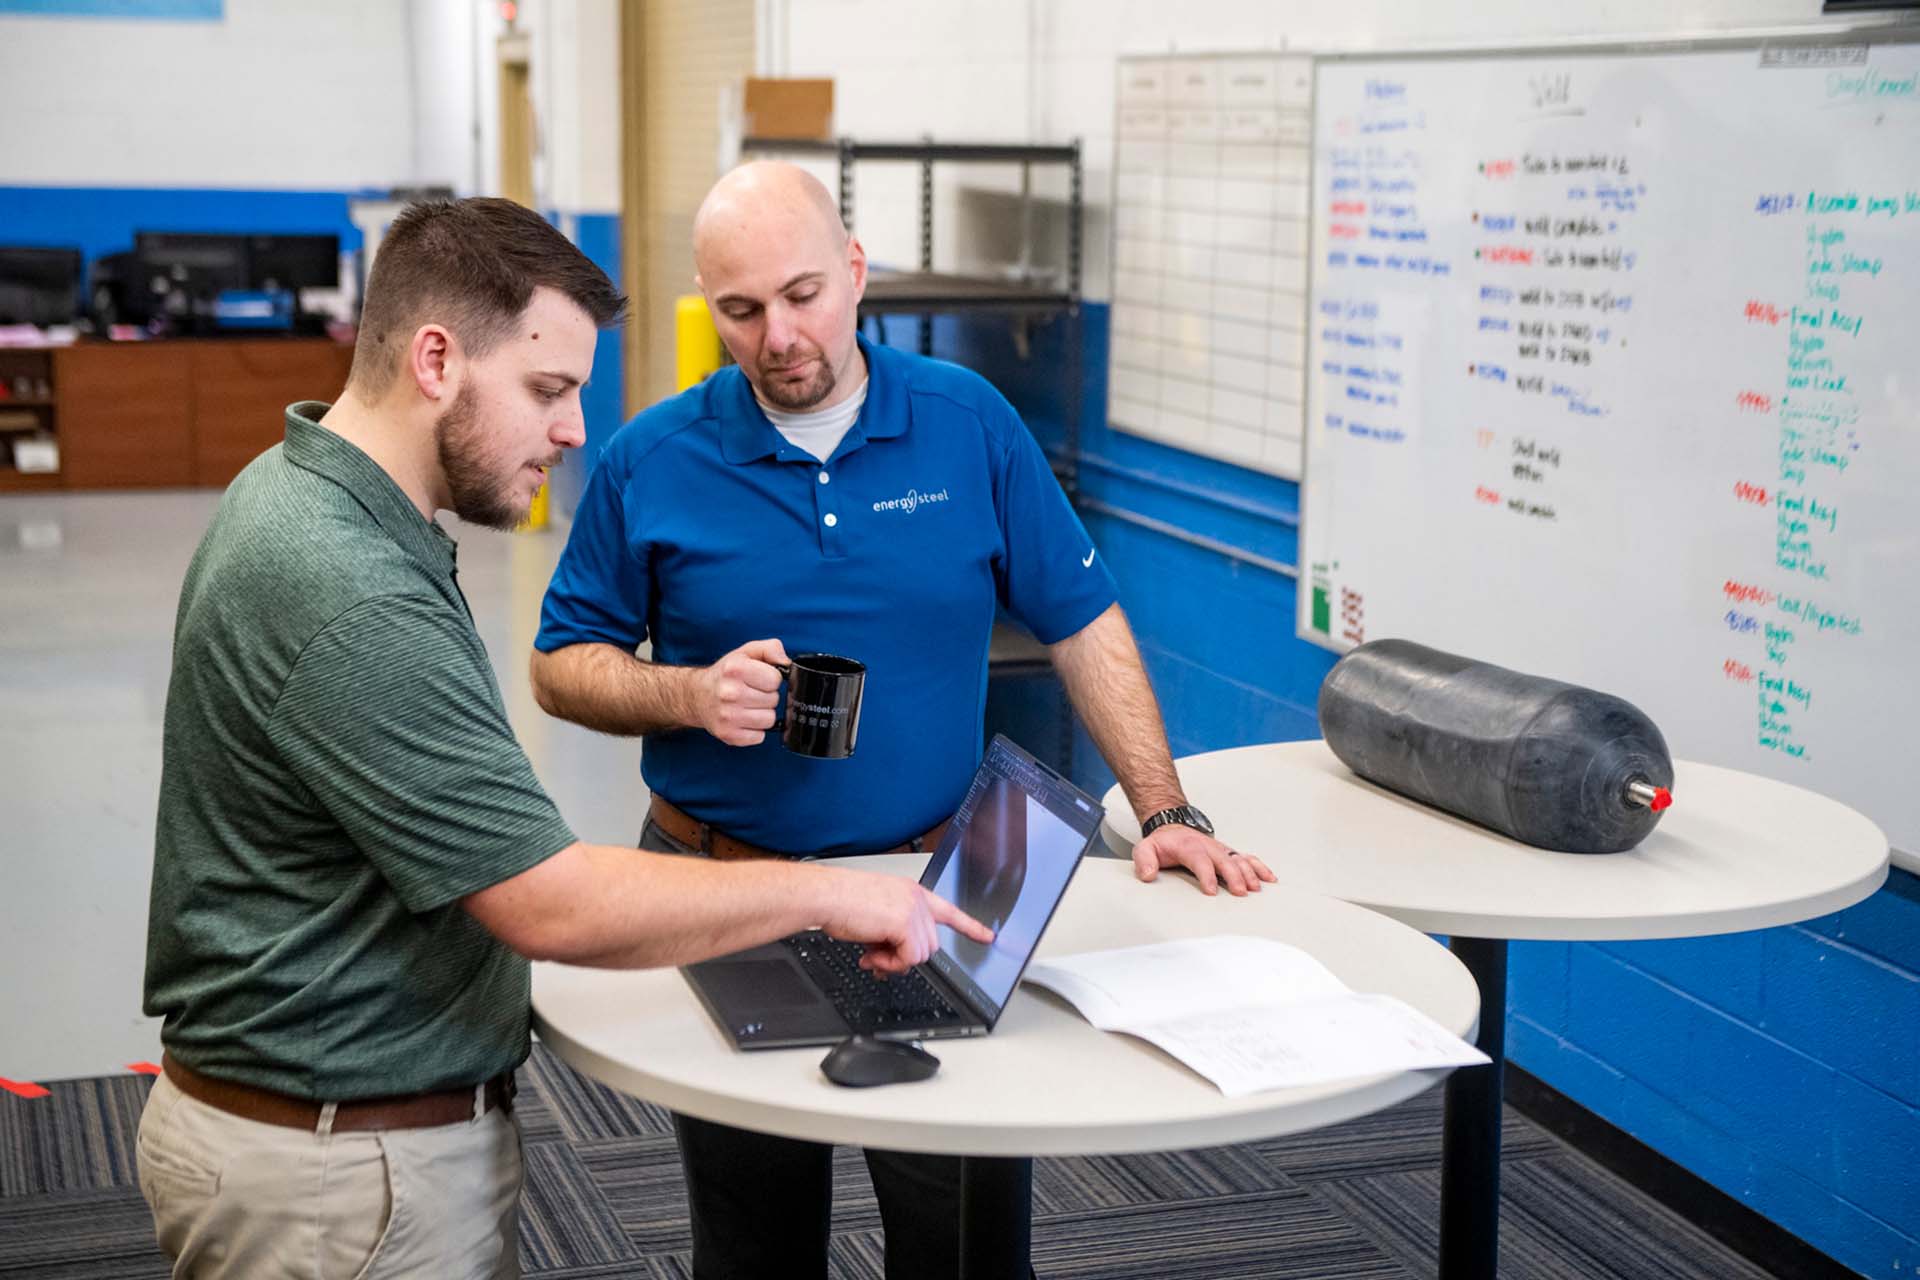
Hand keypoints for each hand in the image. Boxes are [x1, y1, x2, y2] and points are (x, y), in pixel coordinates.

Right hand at [695, 638, 788, 745]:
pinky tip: (743, 719)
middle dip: (767, 696)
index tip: (760, 678)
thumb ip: (771, 649)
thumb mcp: (746, 652)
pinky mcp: (728, 735)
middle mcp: (729, 693)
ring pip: (769, 720)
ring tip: (748, 705)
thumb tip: (787, 663)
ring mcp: (728, 716)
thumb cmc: (725, 674)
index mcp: (735, 669)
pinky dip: (755, 730)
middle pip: (773, 700)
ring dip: (763, 713)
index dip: (771, 678)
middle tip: (751, 692)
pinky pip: (759, 737)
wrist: (697, 696)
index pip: (775, 679)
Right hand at [817, 868, 994, 975]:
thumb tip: (892, 961)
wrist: (825, 897)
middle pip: (930, 944)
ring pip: (921, 954)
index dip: (969, 926)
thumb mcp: (874, 917)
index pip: (948, 910)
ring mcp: (913, 910)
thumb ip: (892, 935)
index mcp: (910, 892)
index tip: (988, 936)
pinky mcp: (905, 924)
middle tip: (877, 955)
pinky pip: (909, 958)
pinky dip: (890, 964)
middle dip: (904, 955)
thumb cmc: (840, 902)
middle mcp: (915, 898)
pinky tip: (871, 956)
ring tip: (871, 954)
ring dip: (894, 961)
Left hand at [1132, 824, 1275, 896]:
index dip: (1207, 875)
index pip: (1200, 860)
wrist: (1173, 829)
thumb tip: (1148, 874)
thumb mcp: (1146, 848)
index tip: (1212, 890)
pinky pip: (1247, 859)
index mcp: (1189, 846)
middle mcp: (1209, 847)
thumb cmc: (1163, 844)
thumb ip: (1144, 860)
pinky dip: (1259, 868)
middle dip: (1234, 876)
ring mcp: (1221, 850)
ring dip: (1249, 873)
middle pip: (1224, 860)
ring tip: (1256, 888)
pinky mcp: (1228, 854)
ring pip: (1239, 860)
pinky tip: (1269, 879)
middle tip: (1240, 892)